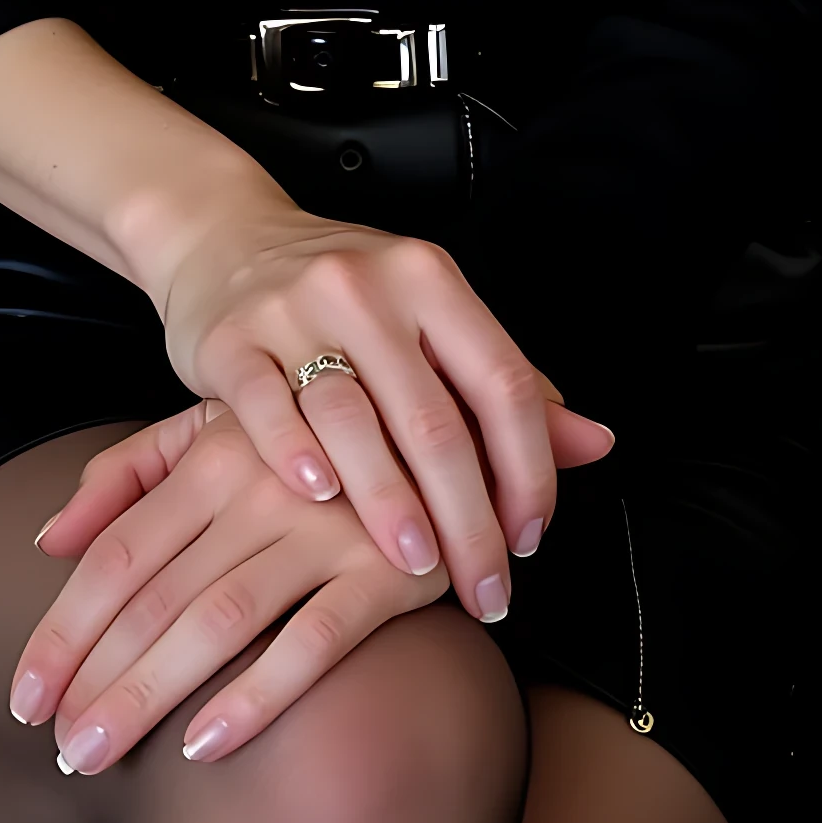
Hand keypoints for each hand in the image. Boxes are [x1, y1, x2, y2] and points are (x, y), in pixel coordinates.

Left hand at [9, 400, 456, 773]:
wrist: (437, 432)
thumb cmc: (302, 444)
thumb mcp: (212, 430)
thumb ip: (127, 474)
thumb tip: (46, 539)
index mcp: (214, 450)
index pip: (117, 552)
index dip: (63, 629)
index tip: (24, 697)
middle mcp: (264, 483)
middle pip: (156, 595)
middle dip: (95, 679)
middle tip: (58, 747)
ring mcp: (329, 526)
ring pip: (219, 621)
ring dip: (150, 695)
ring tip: (97, 754)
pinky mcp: (390, 570)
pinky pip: (315, 641)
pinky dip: (258, 694)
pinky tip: (203, 745)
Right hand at [153, 202, 615, 625]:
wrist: (224, 236)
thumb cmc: (345, 294)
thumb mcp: (431, 317)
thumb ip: (507, 384)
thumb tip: (597, 444)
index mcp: (430, 279)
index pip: (501, 382)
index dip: (529, 470)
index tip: (532, 538)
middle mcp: (367, 287)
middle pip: (433, 418)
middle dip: (467, 519)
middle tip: (482, 586)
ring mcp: (293, 310)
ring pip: (354, 420)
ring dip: (390, 505)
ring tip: (415, 566)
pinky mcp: (231, 339)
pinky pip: (268, 407)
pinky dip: (296, 457)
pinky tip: (320, 500)